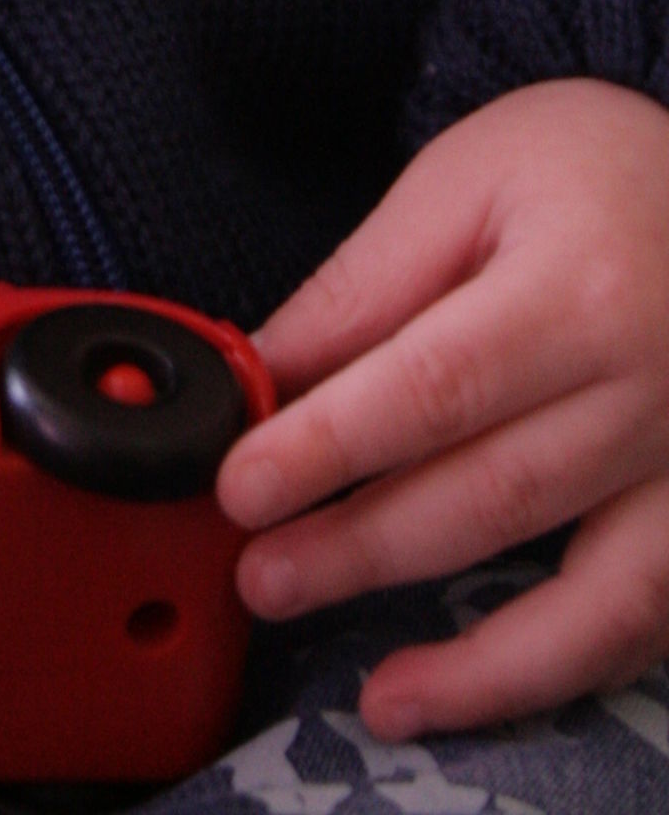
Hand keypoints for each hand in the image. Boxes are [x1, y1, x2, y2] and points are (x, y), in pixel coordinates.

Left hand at [218, 80, 668, 735]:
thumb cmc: (591, 168)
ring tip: (377, 697)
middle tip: (261, 576)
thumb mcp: (468, 181)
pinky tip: (480, 691)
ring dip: (475, 661)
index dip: (329, 449)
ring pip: (587, 596)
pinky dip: (562, 670)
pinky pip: (643, 622)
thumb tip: (264, 379)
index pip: (435, 387)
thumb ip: (366, 287)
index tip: (239, 487)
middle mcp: (654, 394)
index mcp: (579, 291)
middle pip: (495, 497)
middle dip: (364, 550)